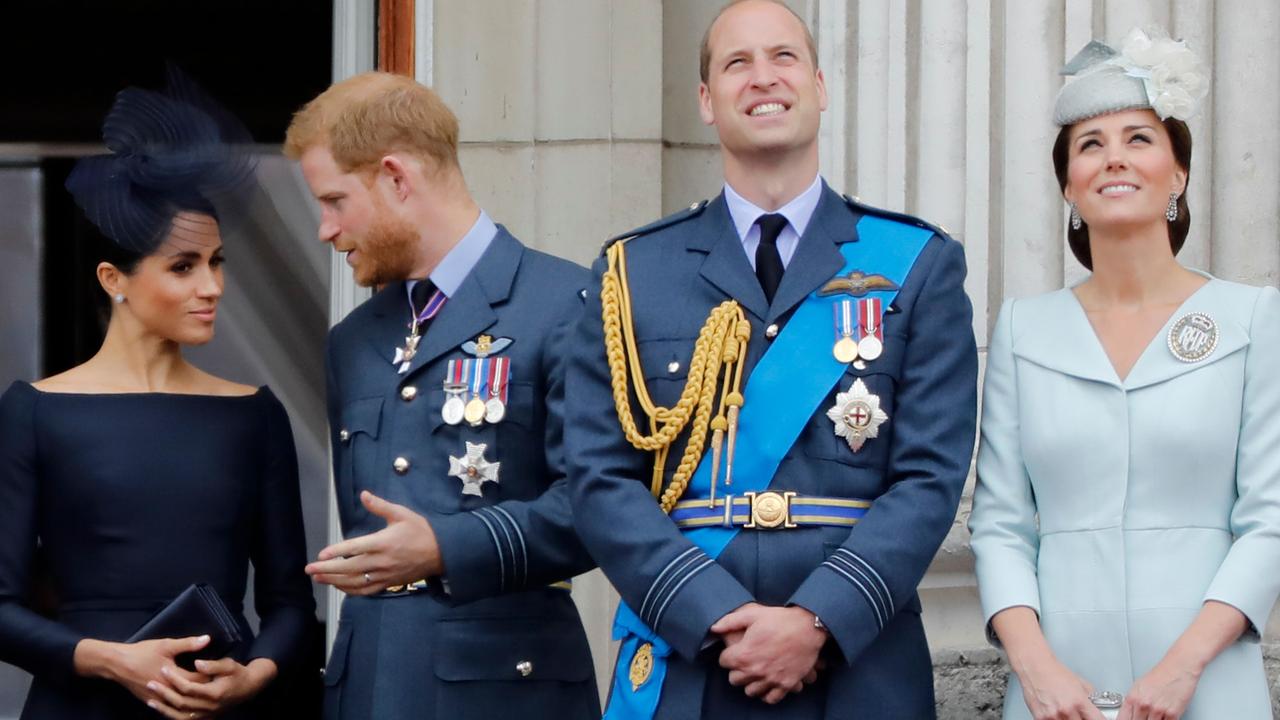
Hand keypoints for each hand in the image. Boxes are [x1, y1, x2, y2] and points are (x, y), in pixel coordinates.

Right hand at [73, 636, 211, 712]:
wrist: (116, 664)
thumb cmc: (142, 653)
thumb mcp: (166, 645)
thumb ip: (188, 644)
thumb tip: (207, 639)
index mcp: (174, 677)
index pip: (199, 680)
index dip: (211, 676)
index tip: (223, 673)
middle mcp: (167, 691)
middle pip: (192, 693)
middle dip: (205, 688)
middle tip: (219, 683)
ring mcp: (158, 699)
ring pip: (181, 703)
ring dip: (193, 697)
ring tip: (206, 692)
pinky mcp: (151, 701)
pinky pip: (169, 706)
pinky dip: (179, 703)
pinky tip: (188, 700)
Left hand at [144, 657, 277, 718]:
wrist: (248, 688)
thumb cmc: (238, 674)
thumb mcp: (229, 664)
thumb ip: (212, 665)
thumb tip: (196, 663)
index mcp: (214, 693)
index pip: (188, 687)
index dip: (174, 679)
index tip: (163, 669)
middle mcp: (209, 707)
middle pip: (181, 703)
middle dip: (164, 693)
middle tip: (150, 683)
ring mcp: (206, 715)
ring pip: (180, 715)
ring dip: (164, 709)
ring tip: (150, 700)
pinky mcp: (205, 717)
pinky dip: (172, 716)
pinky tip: (162, 710)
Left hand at [306, 490, 441, 594]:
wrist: (442, 553)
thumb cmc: (421, 531)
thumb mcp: (402, 514)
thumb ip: (380, 506)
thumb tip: (363, 495)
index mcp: (383, 542)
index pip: (355, 548)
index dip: (336, 552)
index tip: (321, 554)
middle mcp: (382, 561)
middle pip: (349, 568)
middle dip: (327, 569)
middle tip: (309, 569)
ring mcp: (385, 575)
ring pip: (355, 582)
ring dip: (334, 581)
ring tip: (318, 578)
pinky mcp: (389, 583)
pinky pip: (365, 590)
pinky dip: (349, 590)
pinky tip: (338, 586)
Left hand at [711, 603, 825, 703]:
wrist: (808, 627)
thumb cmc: (780, 619)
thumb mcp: (753, 614)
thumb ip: (730, 621)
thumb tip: (714, 628)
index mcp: (744, 654)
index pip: (724, 662)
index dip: (728, 654)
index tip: (735, 650)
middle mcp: (755, 670)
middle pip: (734, 679)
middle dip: (736, 670)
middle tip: (744, 661)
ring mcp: (771, 679)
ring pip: (750, 691)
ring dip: (750, 682)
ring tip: (755, 672)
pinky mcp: (786, 684)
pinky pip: (770, 698)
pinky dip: (767, 693)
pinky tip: (767, 683)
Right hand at [1015, 656, 1104, 719]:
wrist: (1034, 666)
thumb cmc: (1054, 672)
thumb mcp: (1080, 683)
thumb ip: (1090, 698)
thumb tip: (1096, 709)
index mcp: (1079, 701)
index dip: (1096, 719)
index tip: (1094, 718)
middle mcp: (1067, 710)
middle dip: (1080, 719)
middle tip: (1076, 713)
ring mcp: (1053, 716)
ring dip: (1067, 719)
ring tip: (1064, 711)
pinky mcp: (1040, 718)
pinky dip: (1054, 719)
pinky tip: (1054, 712)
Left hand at [1116, 658, 1198, 719]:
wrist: (1179, 668)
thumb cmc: (1161, 675)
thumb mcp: (1139, 686)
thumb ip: (1133, 702)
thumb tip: (1129, 713)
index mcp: (1133, 697)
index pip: (1124, 718)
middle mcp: (1144, 704)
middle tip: (1146, 716)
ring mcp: (1158, 710)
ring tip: (1156, 714)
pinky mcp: (1173, 714)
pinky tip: (1164, 716)